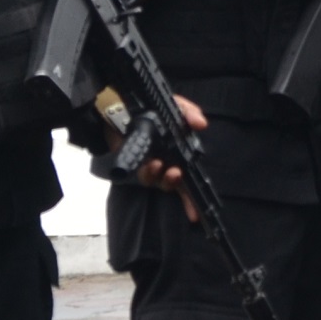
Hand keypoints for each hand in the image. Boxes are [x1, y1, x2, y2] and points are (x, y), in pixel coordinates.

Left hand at [130, 92, 207, 215]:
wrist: (117, 109)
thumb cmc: (149, 109)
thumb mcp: (172, 106)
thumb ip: (188, 112)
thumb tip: (202, 124)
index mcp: (181, 151)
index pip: (191, 174)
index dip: (193, 197)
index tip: (196, 213)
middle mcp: (169, 163)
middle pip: (177, 184)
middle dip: (177, 184)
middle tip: (175, 173)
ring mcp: (153, 167)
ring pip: (161, 183)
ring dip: (161, 178)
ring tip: (159, 165)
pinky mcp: (136, 168)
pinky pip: (144, 177)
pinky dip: (148, 173)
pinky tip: (149, 164)